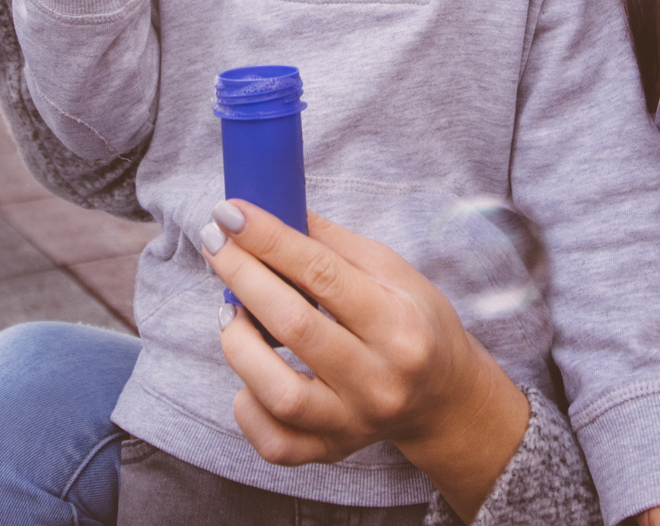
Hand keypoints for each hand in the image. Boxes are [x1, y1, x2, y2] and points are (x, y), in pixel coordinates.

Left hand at [198, 201, 528, 521]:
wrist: (444, 397)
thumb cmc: (414, 322)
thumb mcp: (393, 272)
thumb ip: (332, 244)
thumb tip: (272, 209)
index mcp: (399, 325)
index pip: (323, 274)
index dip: (270, 239)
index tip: (231, 212)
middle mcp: (379, 380)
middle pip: (295, 326)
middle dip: (243, 276)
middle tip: (215, 243)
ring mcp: (354, 422)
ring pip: (279, 394)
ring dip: (240, 345)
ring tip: (231, 312)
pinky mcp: (332, 451)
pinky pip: (275, 442)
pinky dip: (247, 408)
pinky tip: (248, 376)